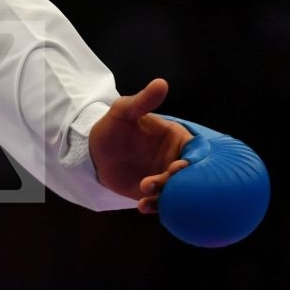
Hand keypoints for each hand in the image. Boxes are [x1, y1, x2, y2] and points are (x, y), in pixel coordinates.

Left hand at [88, 77, 193, 212]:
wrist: (94, 151)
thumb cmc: (113, 126)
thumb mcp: (124, 111)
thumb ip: (143, 101)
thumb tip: (161, 82)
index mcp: (177, 139)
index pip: (195, 150)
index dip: (192, 159)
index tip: (179, 164)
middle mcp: (176, 159)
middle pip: (189, 174)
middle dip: (179, 181)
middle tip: (159, 180)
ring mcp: (165, 177)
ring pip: (176, 191)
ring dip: (165, 195)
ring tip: (144, 191)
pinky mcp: (153, 193)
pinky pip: (160, 203)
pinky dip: (155, 206)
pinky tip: (142, 205)